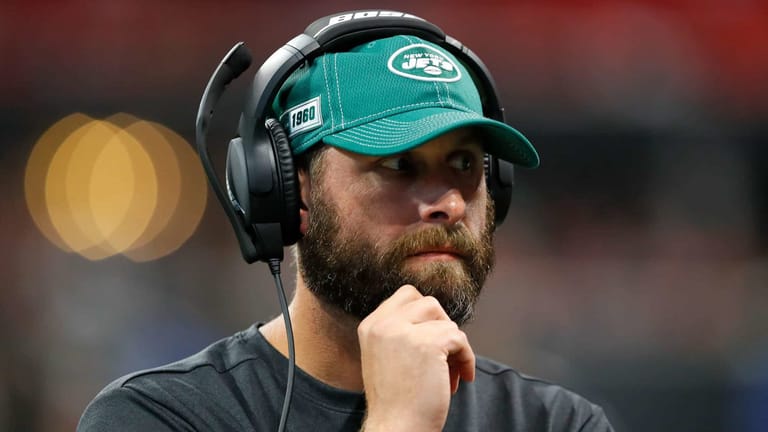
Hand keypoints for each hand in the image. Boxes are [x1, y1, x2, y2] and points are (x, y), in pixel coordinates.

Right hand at [358, 285, 475, 431]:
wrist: (395, 429)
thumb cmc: (396, 401)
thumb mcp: (386, 356)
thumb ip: (401, 332)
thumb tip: (435, 318)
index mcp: (371, 325)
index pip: (406, 296)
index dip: (426, 316)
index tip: (432, 341)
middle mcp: (382, 324)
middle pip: (427, 302)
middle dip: (442, 326)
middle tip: (443, 355)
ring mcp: (403, 331)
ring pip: (445, 320)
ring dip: (454, 346)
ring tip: (448, 373)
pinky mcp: (427, 343)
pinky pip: (459, 338)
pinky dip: (466, 358)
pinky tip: (461, 379)